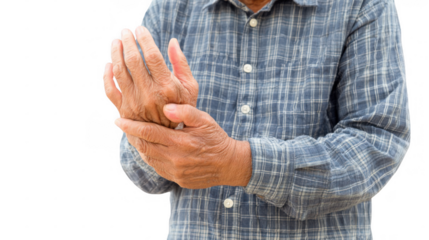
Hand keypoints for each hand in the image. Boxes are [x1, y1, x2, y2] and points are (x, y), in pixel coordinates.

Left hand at [103, 26, 198, 128]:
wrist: (170, 138)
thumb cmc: (182, 108)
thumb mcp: (190, 88)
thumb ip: (181, 64)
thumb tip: (172, 41)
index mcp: (168, 87)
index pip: (152, 56)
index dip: (145, 40)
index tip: (140, 29)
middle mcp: (150, 95)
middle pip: (133, 61)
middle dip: (128, 41)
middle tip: (126, 31)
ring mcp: (134, 103)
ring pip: (119, 72)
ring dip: (115, 53)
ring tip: (117, 42)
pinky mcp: (124, 111)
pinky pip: (109, 89)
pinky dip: (106, 75)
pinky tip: (109, 64)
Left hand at [114, 103, 240, 188]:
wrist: (229, 164)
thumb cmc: (216, 138)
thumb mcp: (204, 120)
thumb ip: (185, 112)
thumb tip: (165, 107)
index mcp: (180, 142)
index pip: (149, 132)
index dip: (132, 126)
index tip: (118, 120)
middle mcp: (175, 159)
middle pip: (144, 147)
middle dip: (131, 136)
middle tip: (123, 126)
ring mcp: (175, 172)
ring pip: (149, 158)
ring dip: (139, 147)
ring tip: (134, 136)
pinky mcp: (177, 179)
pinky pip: (157, 168)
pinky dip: (150, 157)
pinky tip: (150, 148)